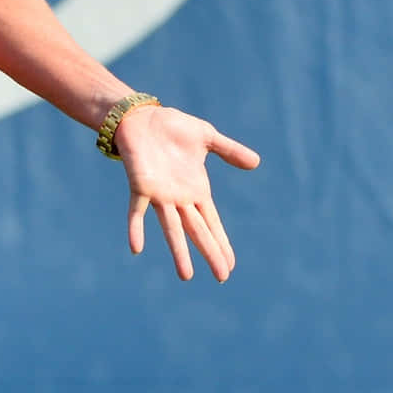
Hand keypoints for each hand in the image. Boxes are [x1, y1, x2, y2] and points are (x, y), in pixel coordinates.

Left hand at [112, 105, 259, 281]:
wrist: (141, 116)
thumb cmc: (172, 127)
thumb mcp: (207, 137)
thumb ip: (229, 151)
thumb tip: (256, 163)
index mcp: (196, 189)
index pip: (212, 223)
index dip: (221, 243)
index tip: (230, 265)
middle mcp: (179, 198)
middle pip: (198, 231)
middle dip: (210, 253)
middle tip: (221, 277)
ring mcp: (160, 194)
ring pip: (172, 228)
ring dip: (179, 251)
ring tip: (186, 276)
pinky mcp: (140, 185)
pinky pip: (137, 210)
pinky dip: (136, 228)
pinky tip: (136, 247)